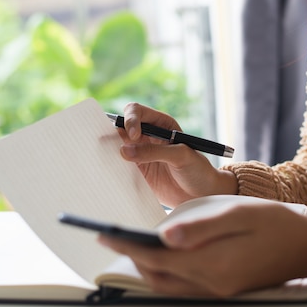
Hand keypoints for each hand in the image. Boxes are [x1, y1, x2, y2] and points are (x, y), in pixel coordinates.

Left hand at [98, 202, 306, 296]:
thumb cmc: (278, 223)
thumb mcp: (239, 214)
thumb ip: (200, 227)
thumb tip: (164, 236)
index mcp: (215, 264)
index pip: (158, 259)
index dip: (127, 246)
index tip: (103, 233)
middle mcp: (214, 284)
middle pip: (159, 277)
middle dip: (132, 259)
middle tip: (111, 238)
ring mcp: (221, 290)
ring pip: (170, 285)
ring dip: (147, 268)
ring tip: (132, 245)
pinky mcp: (226, 288)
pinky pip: (186, 287)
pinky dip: (167, 273)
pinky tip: (164, 256)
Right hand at [118, 103, 237, 206]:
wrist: (201, 194)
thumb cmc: (198, 169)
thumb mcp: (181, 156)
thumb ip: (154, 152)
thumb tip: (124, 151)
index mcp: (160, 124)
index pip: (137, 112)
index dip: (131, 120)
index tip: (134, 136)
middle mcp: (147, 136)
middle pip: (121, 127)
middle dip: (112, 132)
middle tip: (107, 144)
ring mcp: (140, 154)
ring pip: (116, 146)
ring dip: (109, 150)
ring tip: (105, 158)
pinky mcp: (136, 172)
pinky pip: (118, 166)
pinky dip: (112, 167)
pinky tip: (110, 172)